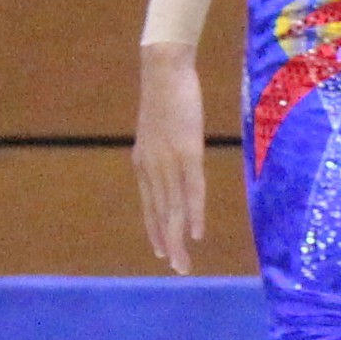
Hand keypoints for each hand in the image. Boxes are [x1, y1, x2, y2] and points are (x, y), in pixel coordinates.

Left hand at [134, 43, 209, 274]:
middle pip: (160, 213)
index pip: (149, 204)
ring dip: (178, 237)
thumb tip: (175, 154)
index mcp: (144, 162)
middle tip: (176, 267)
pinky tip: (196, 233)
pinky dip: (193, 214)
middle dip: (167, 242)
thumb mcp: (162, 125)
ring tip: (183, 261)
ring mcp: (168, 162)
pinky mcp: (187, 154)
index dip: (155, 228)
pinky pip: (191, 190)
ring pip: (173, 208)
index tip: (161, 250)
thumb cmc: (167, 93)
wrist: (164, 72)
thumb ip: (165, 145)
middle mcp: (152, 168)